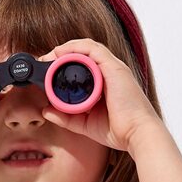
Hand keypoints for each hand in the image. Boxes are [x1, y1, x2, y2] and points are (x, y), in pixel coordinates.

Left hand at [36, 38, 161, 153]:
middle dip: (62, 55)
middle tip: (45, 62)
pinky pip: (92, 49)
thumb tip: (46, 111)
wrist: (137, 134)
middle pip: (83, 55)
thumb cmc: (119, 130)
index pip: (83, 67)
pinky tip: (60, 52)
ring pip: (86, 48)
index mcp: (105, 83)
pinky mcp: (114, 67)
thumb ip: (66, 117)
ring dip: (66, 49)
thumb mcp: (85, 123)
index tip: (47, 72)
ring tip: (50, 56)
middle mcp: (109, 72)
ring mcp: (112, 68)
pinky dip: (75, 47)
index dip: (64, 65)